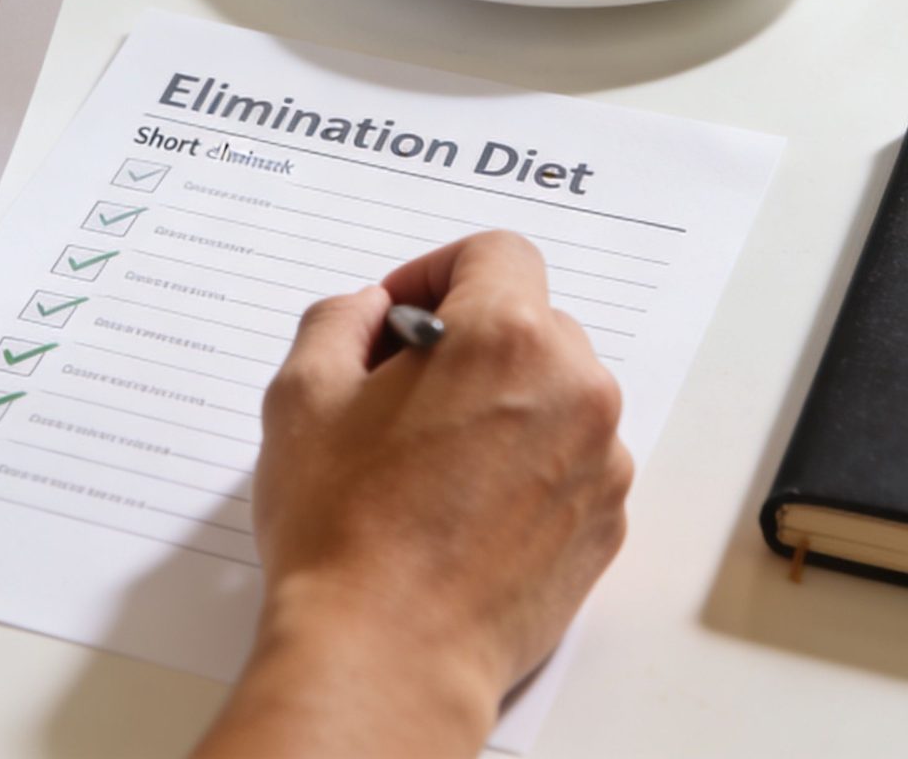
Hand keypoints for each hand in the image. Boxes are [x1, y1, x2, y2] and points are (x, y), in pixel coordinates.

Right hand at [193, 232, 634, 758]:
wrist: (387, 654)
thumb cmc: (343, 532)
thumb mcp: (302, 395)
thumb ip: (338, 320)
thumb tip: (368, 313)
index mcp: (508, 338)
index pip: (496, 253)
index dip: (436, 271)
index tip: (400, 316)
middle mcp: (575, 390)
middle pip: (531, 323)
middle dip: (467, 341)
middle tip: (399, 391)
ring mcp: (601, 462)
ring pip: (554, 396)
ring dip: (501, 405)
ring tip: (428, 461)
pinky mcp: (605, 525)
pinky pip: (571, 463)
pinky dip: (527, 467)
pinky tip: (461, 508)